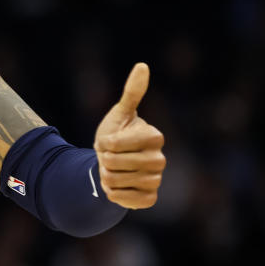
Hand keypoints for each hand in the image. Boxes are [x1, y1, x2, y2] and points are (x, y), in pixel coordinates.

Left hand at [94, 62, 165, 208]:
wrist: (111, 162)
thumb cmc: (115, 134)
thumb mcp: (119, 113)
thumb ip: (132, 92)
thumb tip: (143, 65)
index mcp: (155, 136)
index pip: (117, 143)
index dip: (106, 143)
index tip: (109, 141)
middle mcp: (160, 159)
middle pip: (115, 164)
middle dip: (104, 160)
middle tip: (109, 158)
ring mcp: (157, 180)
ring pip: (119, 182)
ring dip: (107, 177)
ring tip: (112, 171)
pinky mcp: (150, 198)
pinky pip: (127, 200)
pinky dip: (115, 194)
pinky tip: (117, 186)